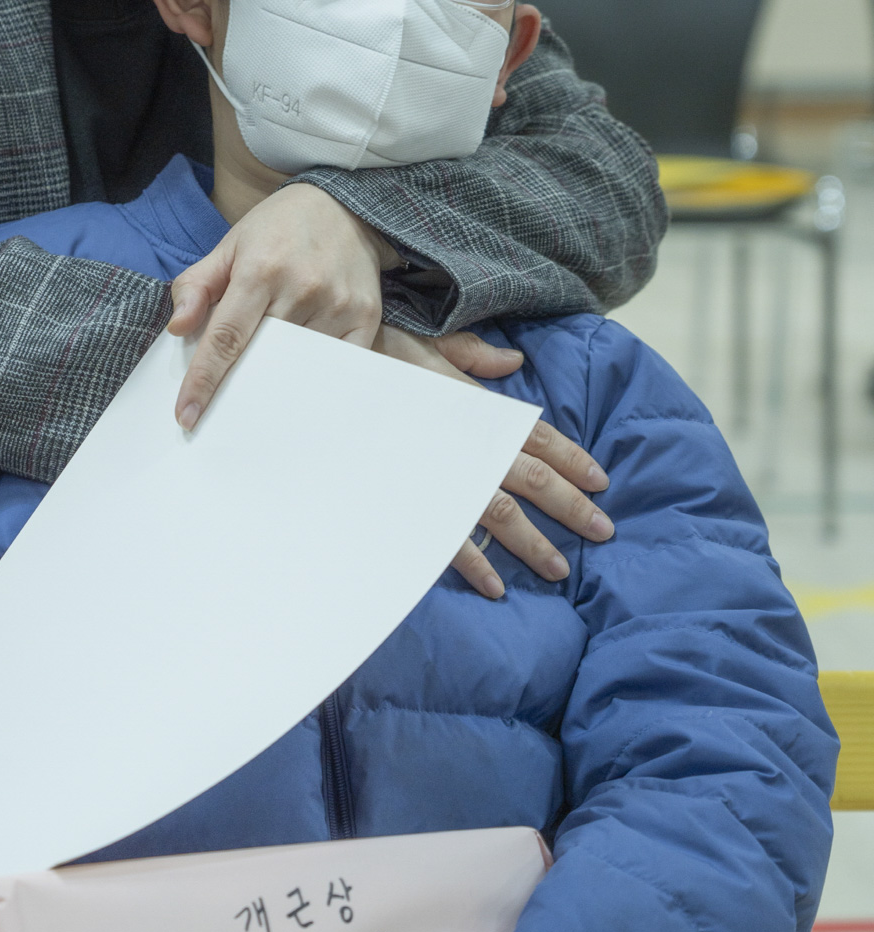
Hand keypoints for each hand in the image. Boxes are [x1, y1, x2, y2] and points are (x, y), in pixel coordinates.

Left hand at [171, 184, 387, 429]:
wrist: (344, 206)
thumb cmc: (278, 229)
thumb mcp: (229, 246)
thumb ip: (196, 285)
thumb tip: (178, 328)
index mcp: (260, 270)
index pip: (226, 338)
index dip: (204, 381)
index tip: (187, 415)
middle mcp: (301, 288)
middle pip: (262, 358)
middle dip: (240, 385)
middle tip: (224, 409)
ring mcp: (337, 305)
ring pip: (298, 365)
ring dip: (277, 382)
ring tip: (263, 389)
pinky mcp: (365, 316)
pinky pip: (337, 365)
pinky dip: (316, 378)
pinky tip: (301, 386)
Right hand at [374, 326, 611, 601]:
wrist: (329, 386)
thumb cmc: (376, 361)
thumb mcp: (427, 345)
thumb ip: (473, 356)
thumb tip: (515, 362)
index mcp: (475, 405)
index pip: (535, 434)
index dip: (571, 458)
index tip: (600, 481)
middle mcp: (469, 442)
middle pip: (532, 478)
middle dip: (571, 507)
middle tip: (603, 530)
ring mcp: (445, 474)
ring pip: (501, 513)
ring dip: (534, 543)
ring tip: (559, 568)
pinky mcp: (416, 498)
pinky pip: (451, 537)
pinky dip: (475, 563)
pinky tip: (495, 586)